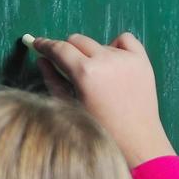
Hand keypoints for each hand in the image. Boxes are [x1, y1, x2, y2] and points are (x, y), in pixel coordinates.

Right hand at [27, 32, 175, 166]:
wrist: (136, 139)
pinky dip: (116, 46)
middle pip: (77, 40)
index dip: (45, 45)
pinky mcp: (142, 59)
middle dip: (67, 49)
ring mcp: (126, 58)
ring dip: (92, 54)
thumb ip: (52, 79)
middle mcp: (106, 59)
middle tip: (66, 65)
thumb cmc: (98, 128)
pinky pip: (124, 39)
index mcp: (85, 72)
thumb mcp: (69, 105)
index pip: (59, 48)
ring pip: (99, 43)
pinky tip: (114, 63)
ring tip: (97, 76)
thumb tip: (41, 59)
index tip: (37, 44)